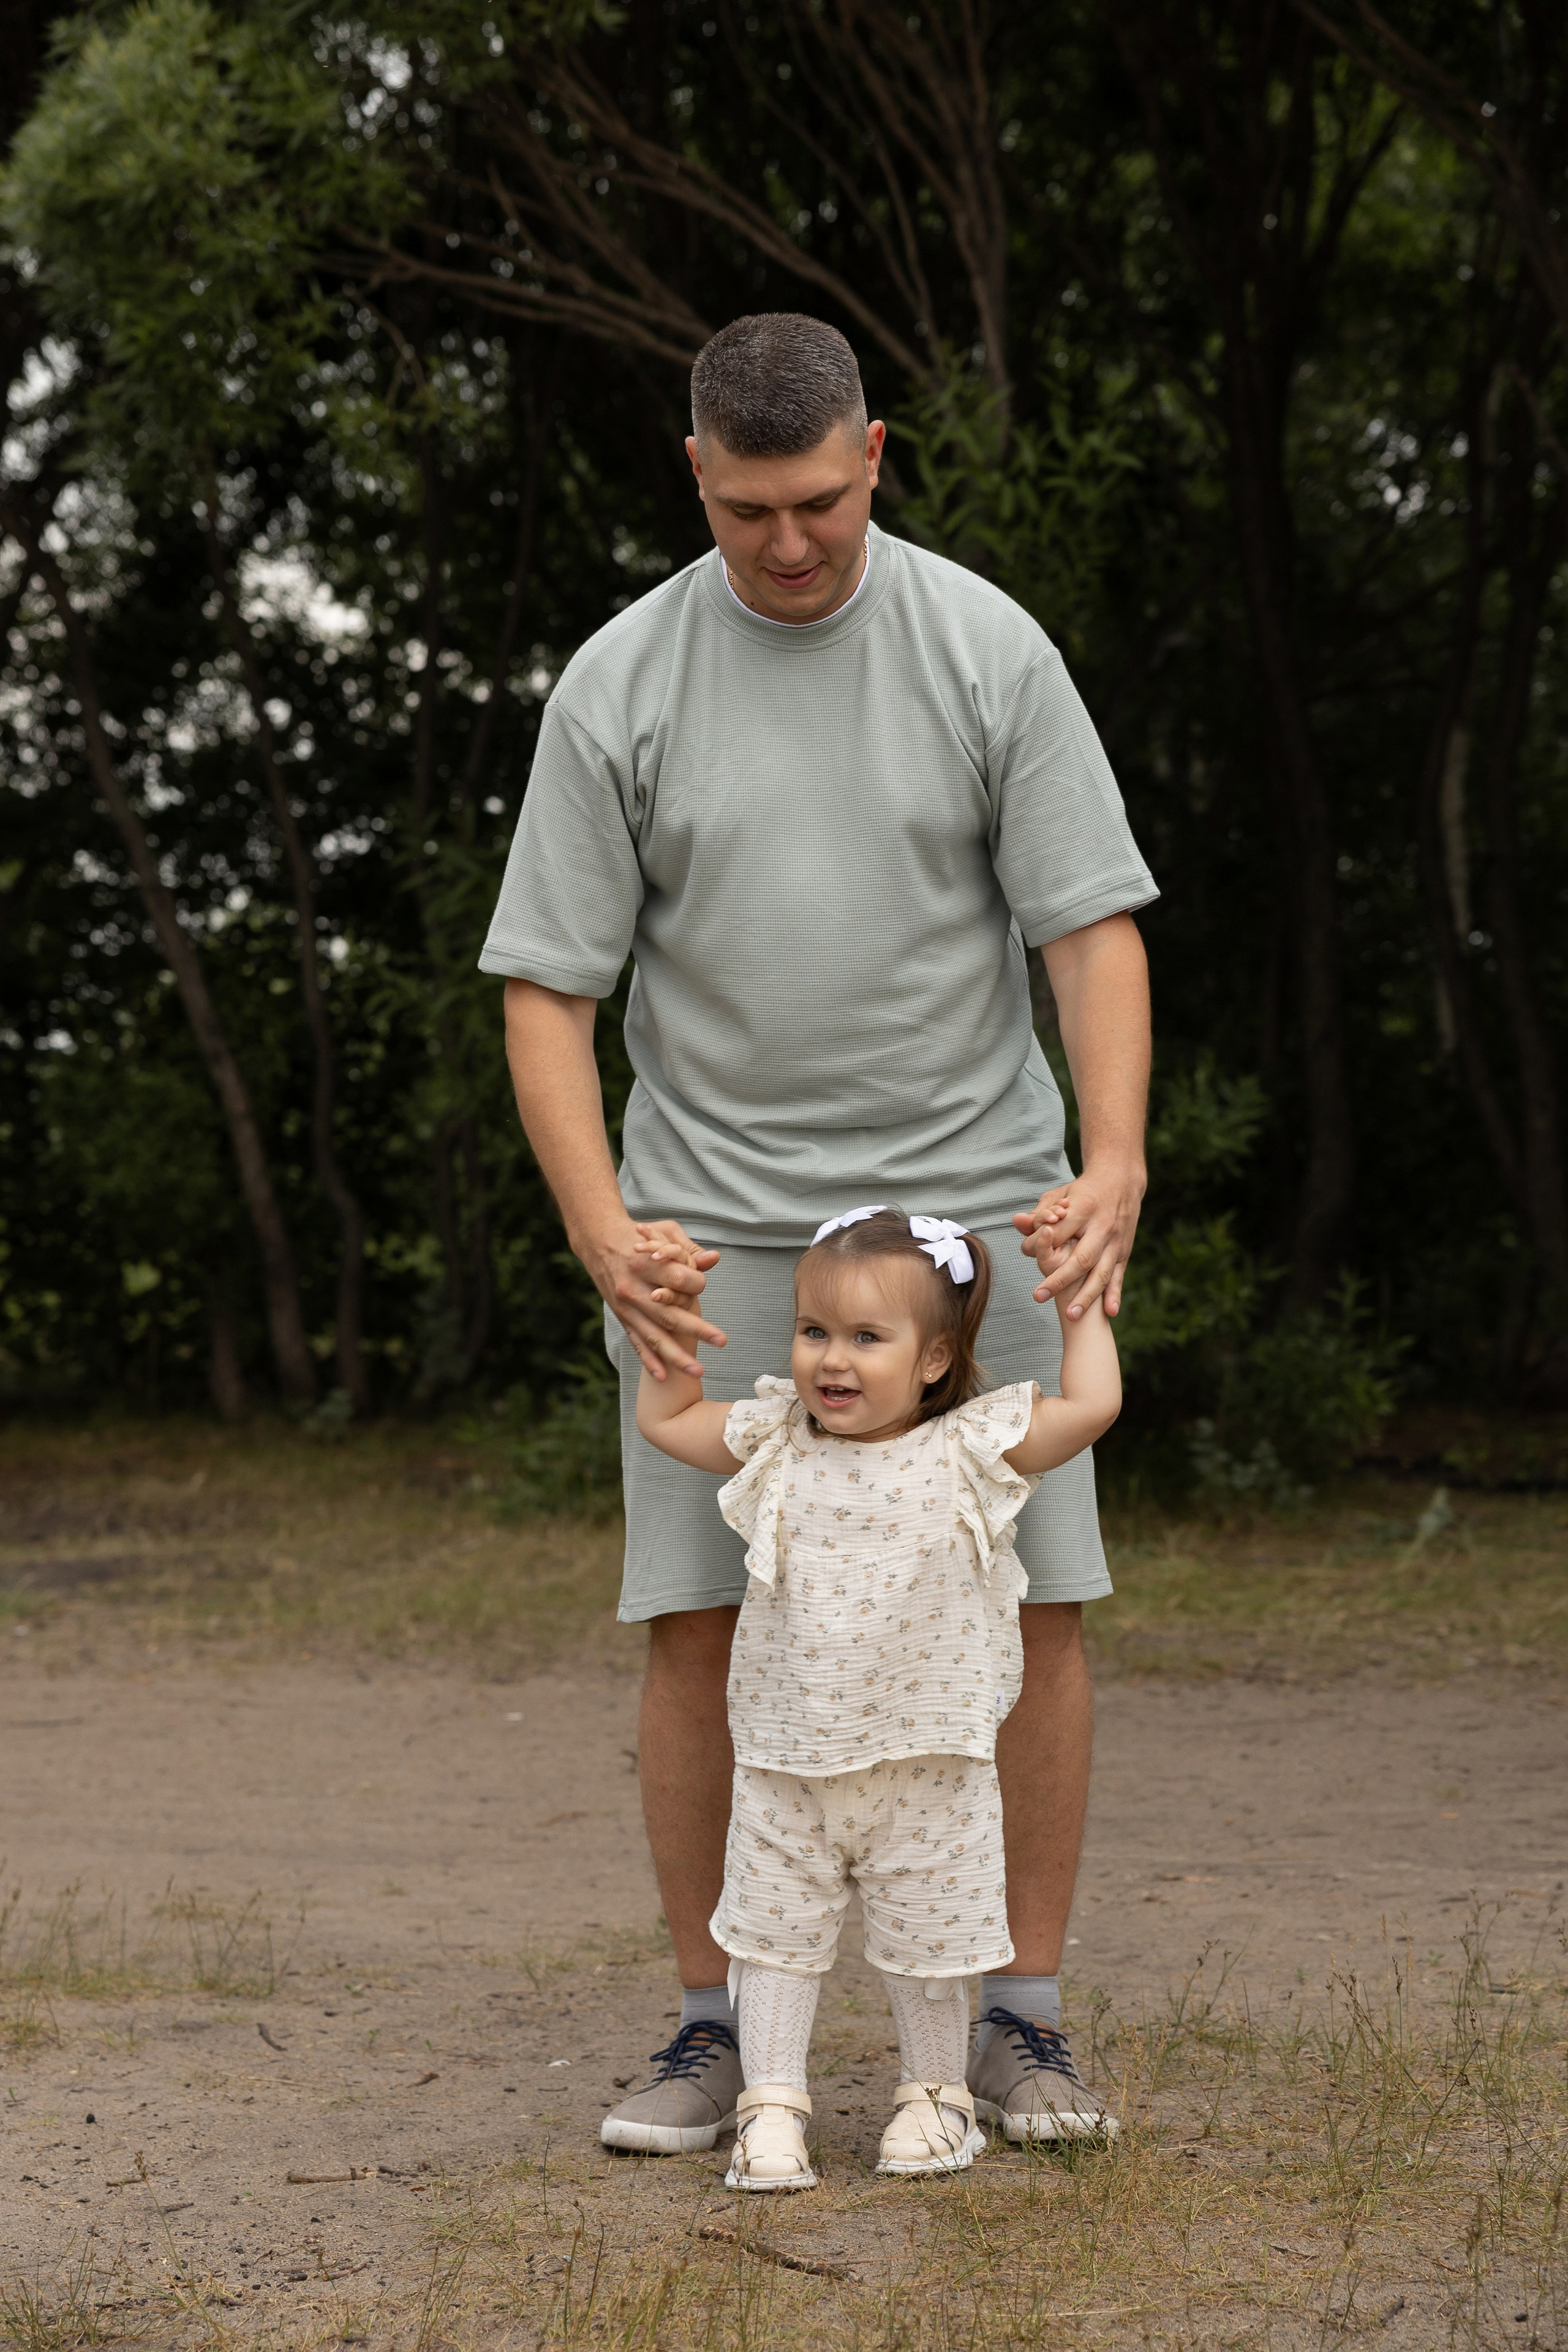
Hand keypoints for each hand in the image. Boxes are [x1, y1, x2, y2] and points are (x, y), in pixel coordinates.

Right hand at [583, 1216, 725, 1379]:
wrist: (598, 1241)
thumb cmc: (639, 1236)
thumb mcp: (663, 1231)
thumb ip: (688, 1249)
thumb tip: (714, 1260)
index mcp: (646, 1263)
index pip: (679, 1279)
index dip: (697, 1283)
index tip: (702, 1284)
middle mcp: (634, 1288)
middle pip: (669, 1313)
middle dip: (697, 1330)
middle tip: (722, 1341)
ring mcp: (626, 1306)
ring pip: (654, 1335)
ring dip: (676, 1356)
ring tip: (697, 1371)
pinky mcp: (622, 1317)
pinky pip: (637, 1342)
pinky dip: (649, 1360)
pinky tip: (663, 1376)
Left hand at [1013, 1160, 1145, 1318]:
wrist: (1121, 1181)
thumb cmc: (1083, 1191)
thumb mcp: (1059, 1195)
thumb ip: (1039, 1213)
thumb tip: (1017, 1223)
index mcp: (1083, 1209)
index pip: (1057, 1233)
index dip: (1039, 1244)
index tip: (1026, 1251)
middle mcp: (1102, 1227)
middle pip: (1081, 1258)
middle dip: (1060, 1280)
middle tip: (1039, 1296)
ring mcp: (1116, 1242)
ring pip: (1101, 1272)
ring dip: (1087, 1296)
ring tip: (1071, 1315)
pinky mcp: (1125, 1251)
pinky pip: (1119, 1276)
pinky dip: (1115, 1295)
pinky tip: (1110, 1312)